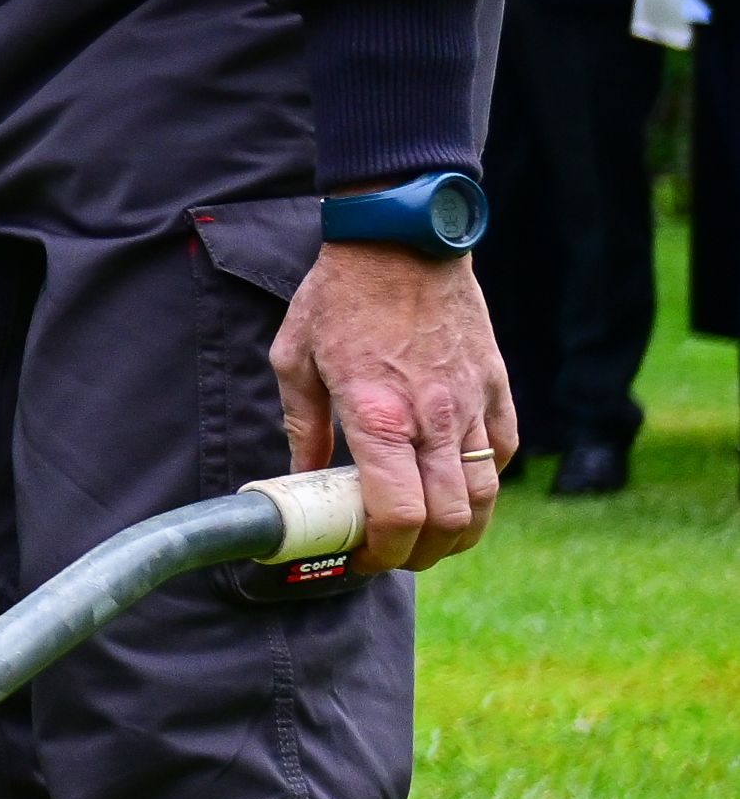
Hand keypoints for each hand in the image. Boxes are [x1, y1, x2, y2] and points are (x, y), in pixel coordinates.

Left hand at [274, 240, 512, 574]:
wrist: (402, 241)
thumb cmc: (340, 297)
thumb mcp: (295, 361)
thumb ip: (302, 428)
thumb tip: (300, 478)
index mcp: (377, 415)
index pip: (399, 514)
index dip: (384, 552)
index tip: (364, 557)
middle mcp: (432, 418)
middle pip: (450, 520)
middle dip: (423, 554)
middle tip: (395, 555)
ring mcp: (472, 403)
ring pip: (486, 497)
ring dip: (461, 531)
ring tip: (430, 536)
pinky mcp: (497, 386)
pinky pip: (502, 452)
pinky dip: (484, 481)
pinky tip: (456, 483)